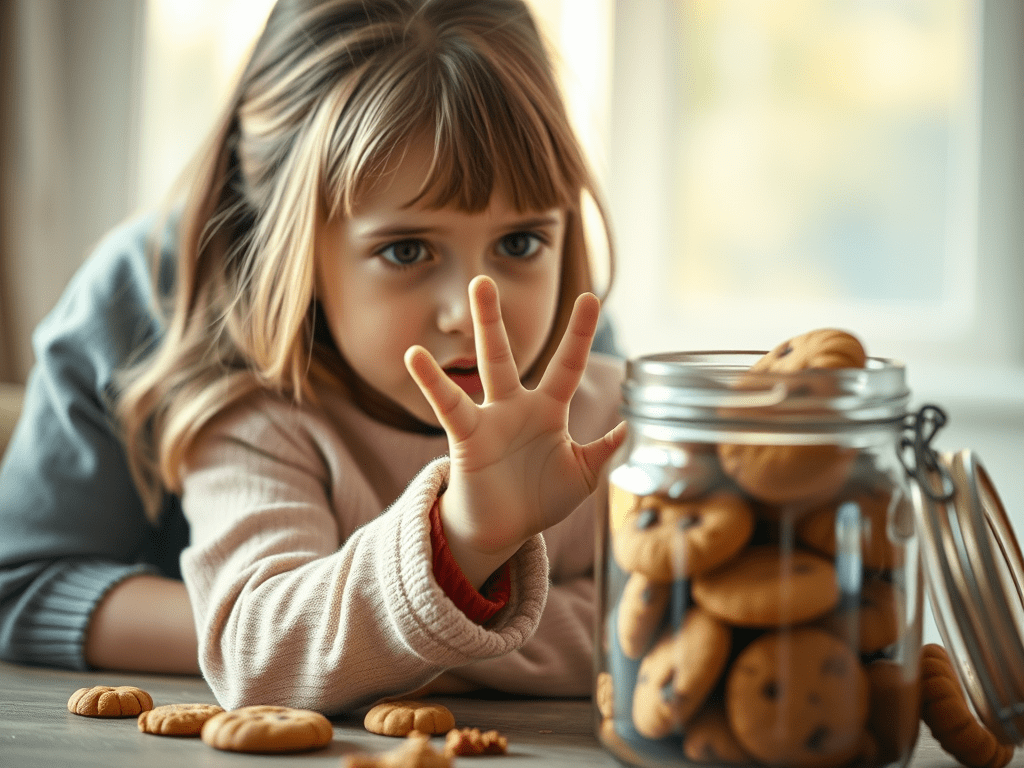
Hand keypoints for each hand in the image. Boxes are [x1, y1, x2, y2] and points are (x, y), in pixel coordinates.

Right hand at [404, 276, 625, 588]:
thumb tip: (630, 428)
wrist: (504, 530)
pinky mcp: (467, 437)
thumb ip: (604, 452)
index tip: (591, 297)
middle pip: (508, 354)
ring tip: (474, 288)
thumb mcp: (580, 476)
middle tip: (487, 278)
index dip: (580, 334)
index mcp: (548, 411)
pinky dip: (432, 381)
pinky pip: (448, 405)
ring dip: (484, 329)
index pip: (568, 365)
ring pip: (485, 367)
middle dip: (497, 319)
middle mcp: (516, 406)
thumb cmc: (539, 499)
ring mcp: (489, 418)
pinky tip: (415, 356)